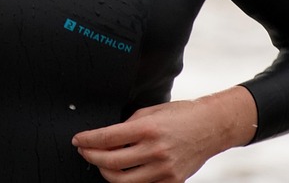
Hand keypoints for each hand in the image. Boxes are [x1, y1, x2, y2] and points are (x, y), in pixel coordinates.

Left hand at [72, 87, 256, 182]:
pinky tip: (122, 172)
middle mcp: (155, 151)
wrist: (211, 127)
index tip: (77, 140)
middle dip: (91, 157)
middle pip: (111, 162)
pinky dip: (128, 181)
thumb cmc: (181, 115)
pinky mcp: (172, 181)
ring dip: (105, 172)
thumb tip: (106, 137)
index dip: (87, 140)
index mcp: (147, 129)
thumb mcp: (150, 112)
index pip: (106, 138)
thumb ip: (127, 126)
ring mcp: (164, 169)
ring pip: (123, 180)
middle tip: (84, 151)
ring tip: (100, 163)